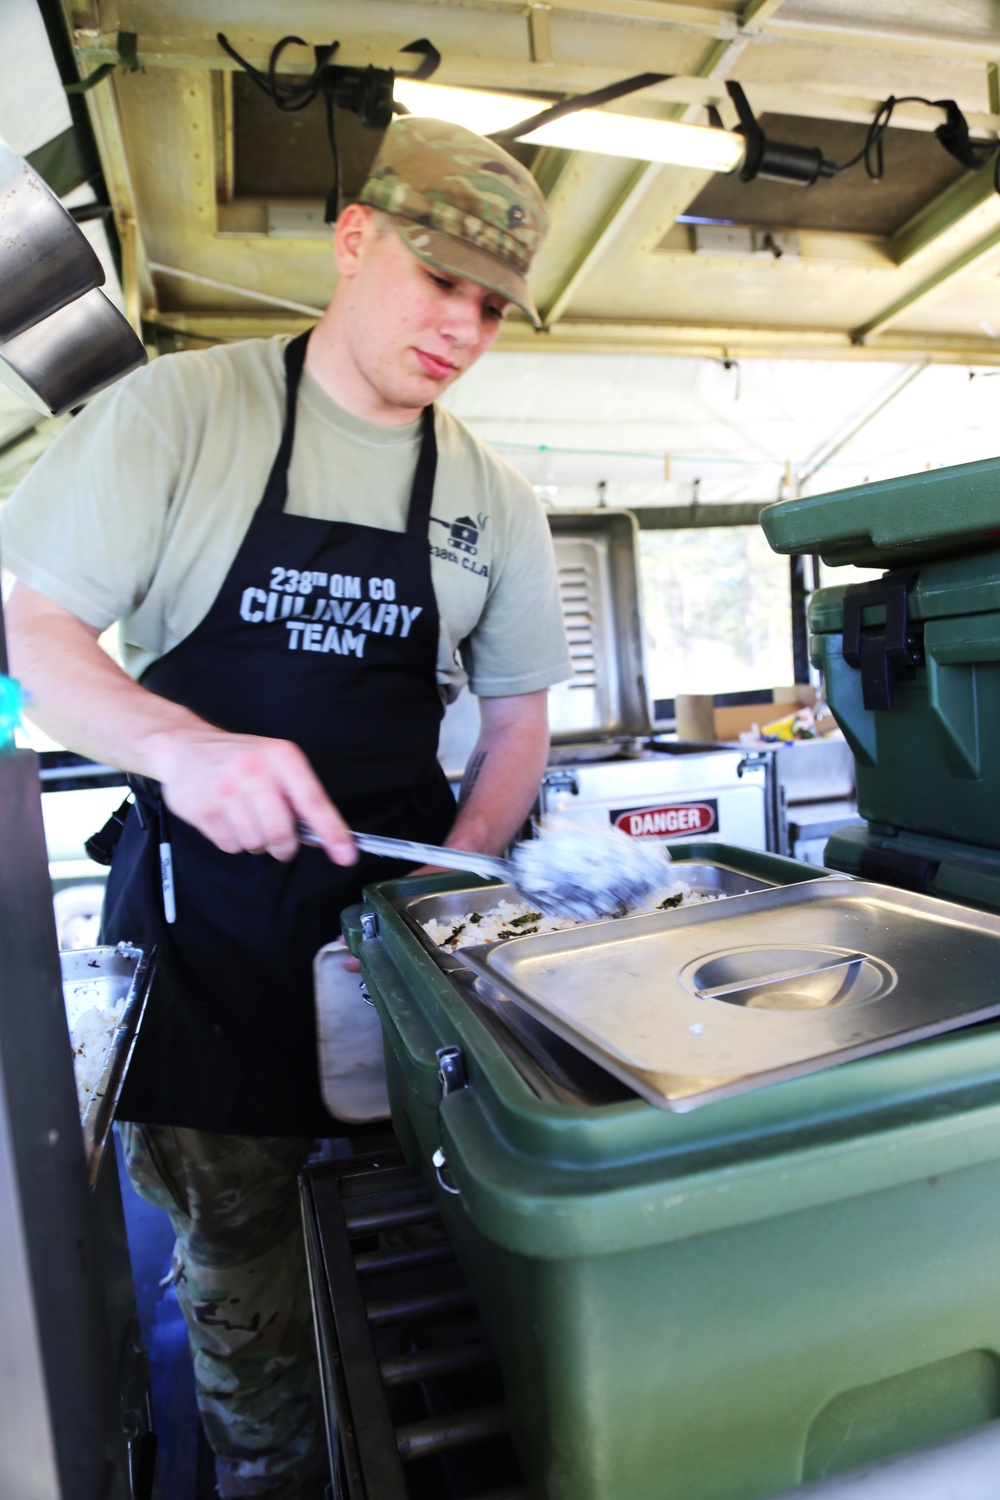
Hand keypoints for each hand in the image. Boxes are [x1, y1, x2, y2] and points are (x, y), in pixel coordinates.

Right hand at [151, 728, 358, 863]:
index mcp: (282, 757)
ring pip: (255, 843)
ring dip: (256, 843)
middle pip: (281, 832)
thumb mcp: (277, 764)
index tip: (347, 856)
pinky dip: (234, 841)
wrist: (184, 746)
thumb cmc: (241, 760)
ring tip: (246, 819)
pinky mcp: (202, 808)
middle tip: (280, 842)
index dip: (332, 832)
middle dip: (284, 847)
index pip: (312, 801)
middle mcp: (253, 770)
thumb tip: (327, 838)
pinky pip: (230, 845)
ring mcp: (224, 789)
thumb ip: (301, 797)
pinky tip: (227, 819)